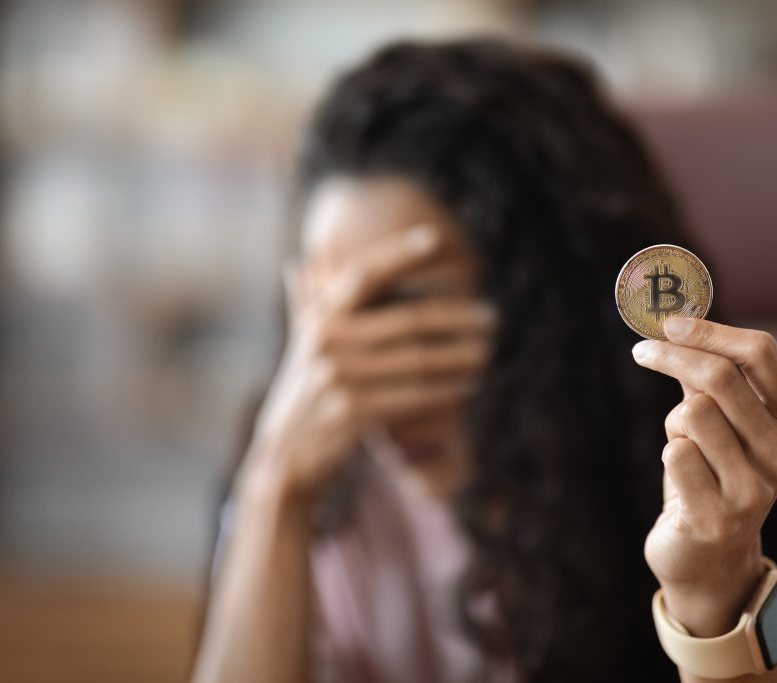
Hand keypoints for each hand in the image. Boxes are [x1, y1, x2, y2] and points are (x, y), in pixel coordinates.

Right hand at [238, 225, 495, 503]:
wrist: (284, 456)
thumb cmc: (302, 392)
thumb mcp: (300, 346)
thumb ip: (304, 304)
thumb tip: (298, 262)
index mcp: (319, 318)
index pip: (364, 274)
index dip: (399, 253)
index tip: (436, 238)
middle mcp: (326, 342)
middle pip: (408, 320)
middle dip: (456, 317)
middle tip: (492, 317)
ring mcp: (338, 377)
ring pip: (417, 361)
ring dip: (460, 356)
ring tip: (488, 351)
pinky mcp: (352, 412)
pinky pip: (413, 397)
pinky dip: (445, 392)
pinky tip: (469, 386)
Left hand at [634, 318, 776, 636]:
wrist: (708, 557)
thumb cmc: (710, 474)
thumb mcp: (719, 422)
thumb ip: (706, 376)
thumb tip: (676, 319)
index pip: (761, 353)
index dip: (710, 331)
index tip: (670, 323)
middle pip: (720, 377)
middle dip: (672, 356)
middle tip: (642, 351)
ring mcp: (753, 489)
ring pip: (691, 413)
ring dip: (673, 423)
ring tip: (683, 448)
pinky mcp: (716, 517)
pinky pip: (674, 453)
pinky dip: (667, 455)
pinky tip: (681, 482)